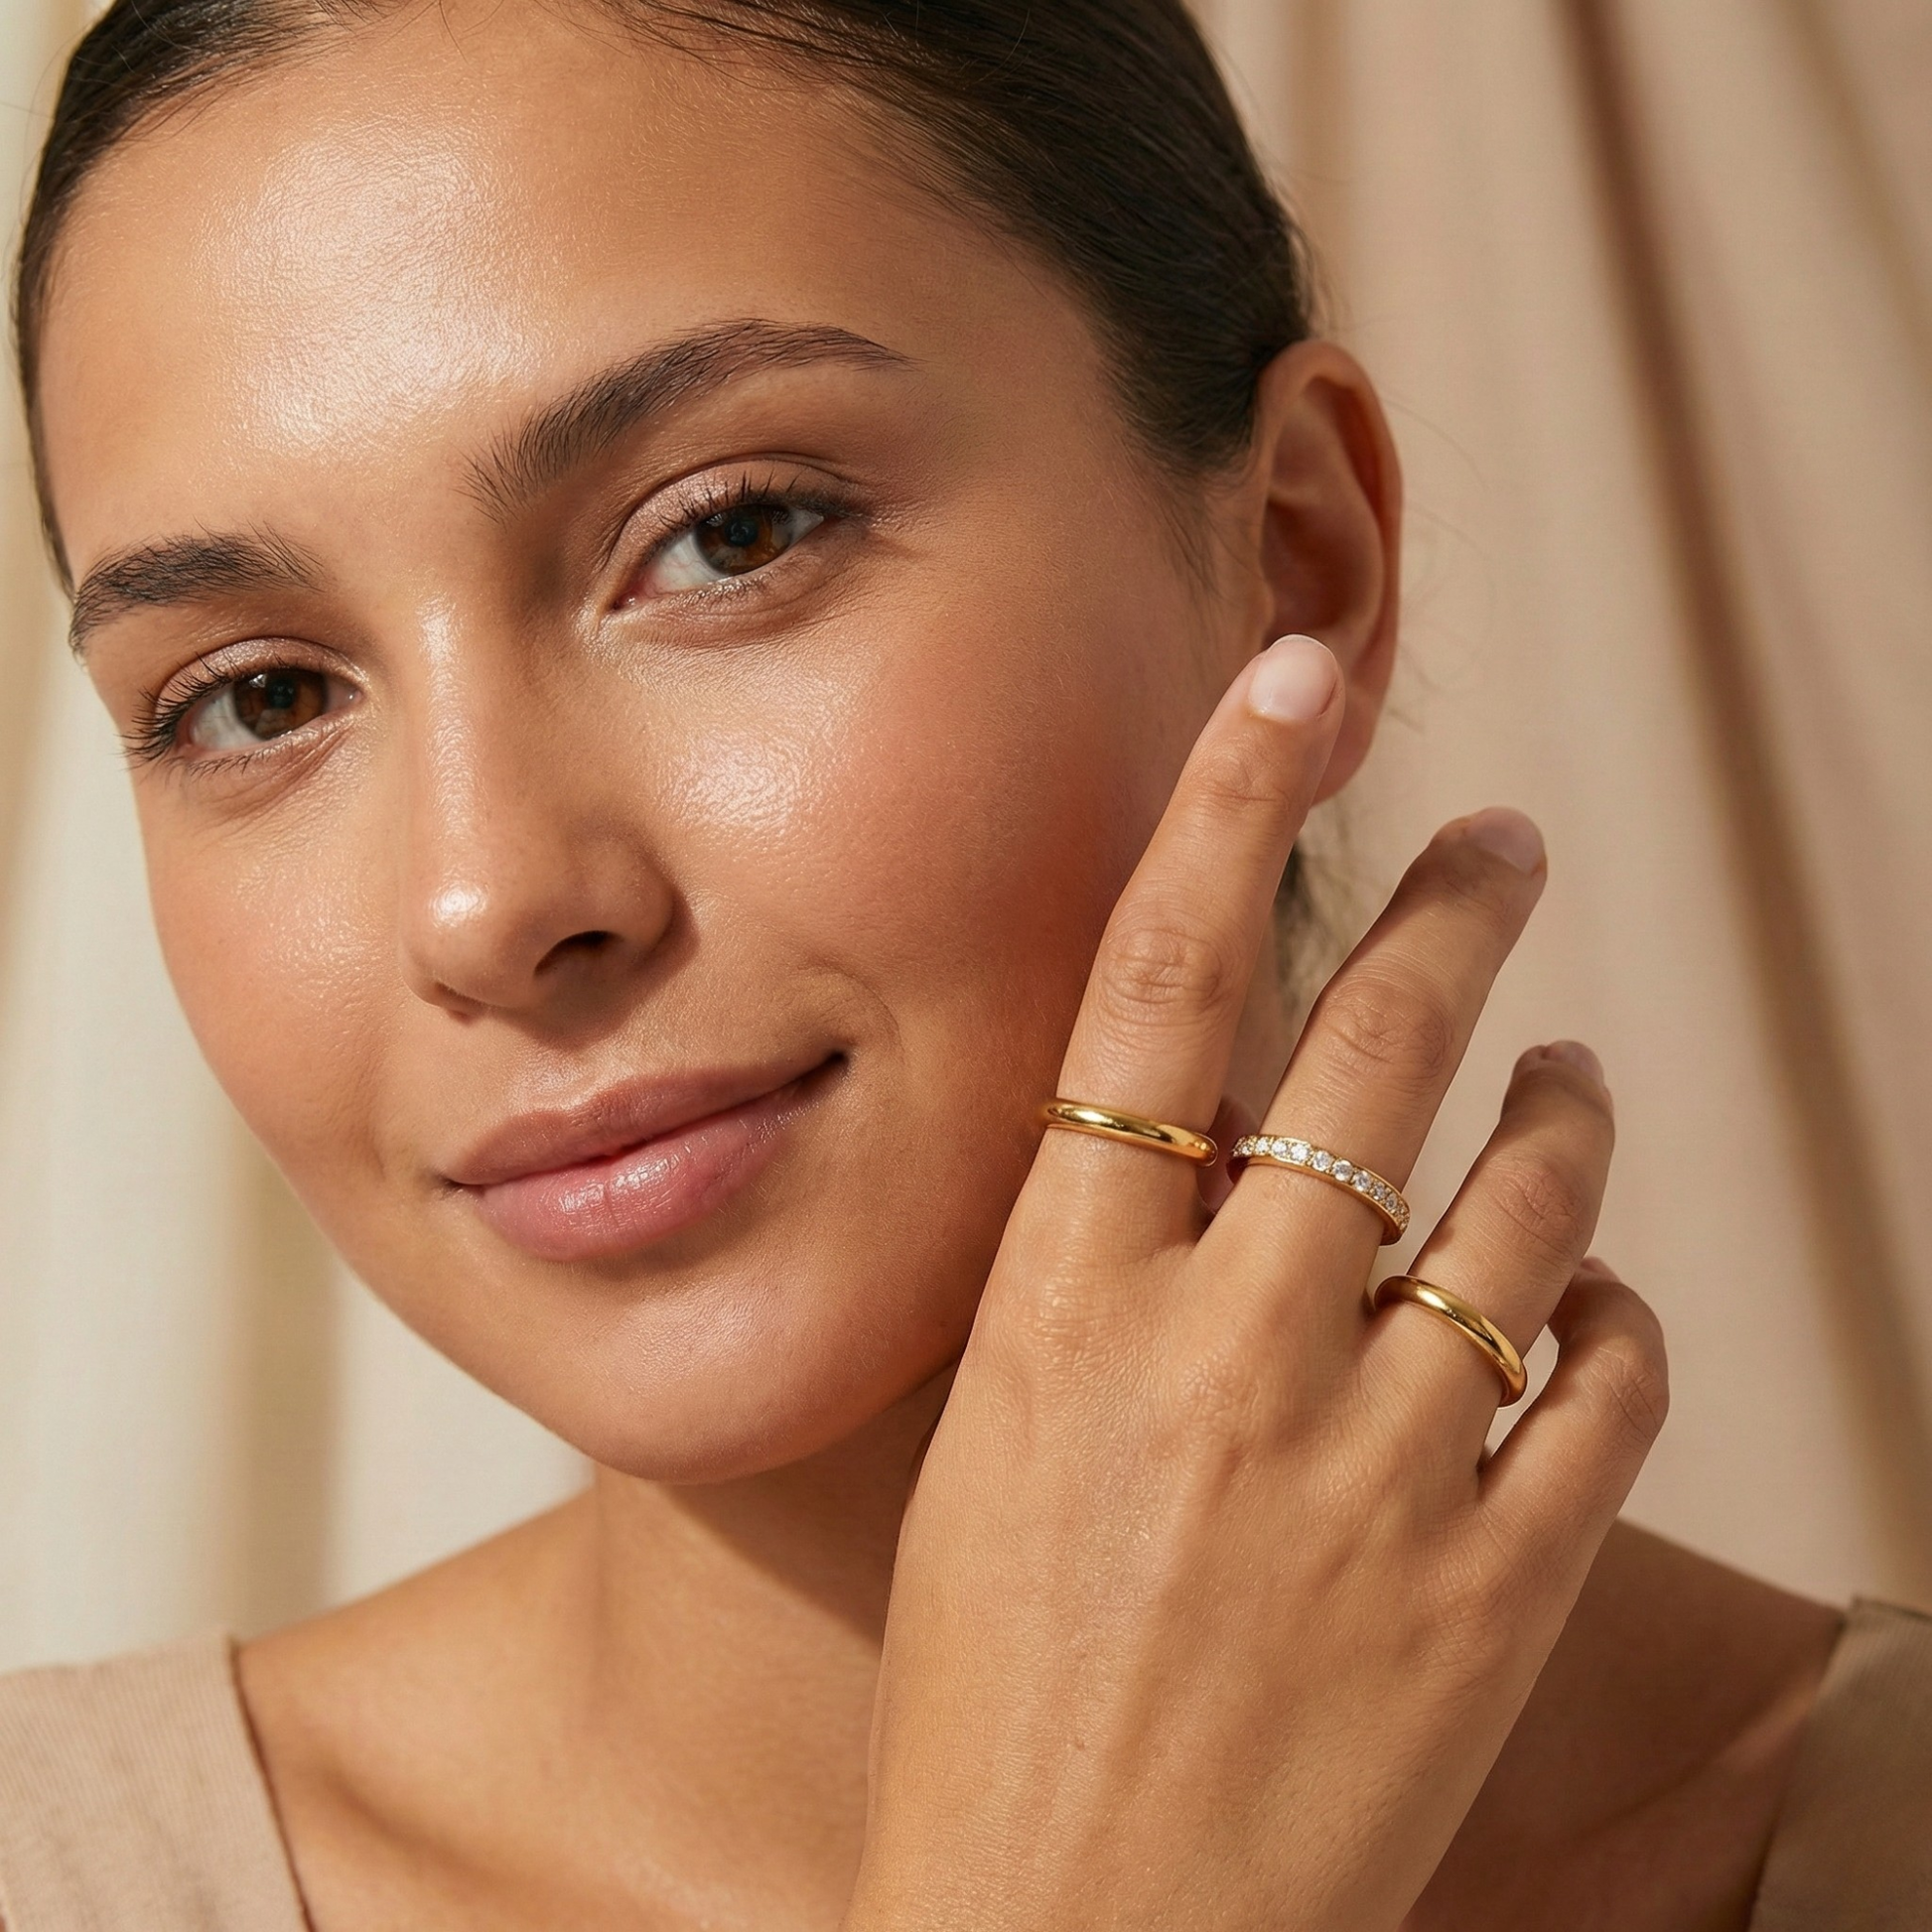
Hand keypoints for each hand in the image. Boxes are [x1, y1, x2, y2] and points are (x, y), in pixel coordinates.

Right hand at [845, 635, 1667, 1929]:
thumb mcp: (999, 1449)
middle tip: (1503, 844)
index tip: (1289, 684)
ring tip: (1566, 1070)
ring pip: (1522, 1204)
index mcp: (1058, 1316)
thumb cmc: (992, 1701)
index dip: (1221, 814)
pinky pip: (1605, 1385)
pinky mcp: (1490, 1597)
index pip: (1148, 996)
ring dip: (1560, 1111)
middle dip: (1453, 916)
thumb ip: (1104, 1286)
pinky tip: (1588, 1295)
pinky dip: (1612, 1315)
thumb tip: (1227, 1143)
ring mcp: (1367, 1476)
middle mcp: (1217, 1360)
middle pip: (1368, 1056)